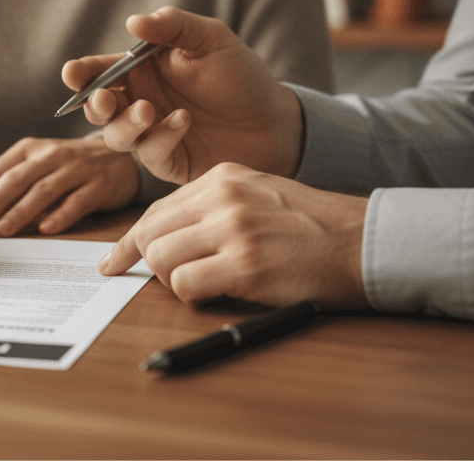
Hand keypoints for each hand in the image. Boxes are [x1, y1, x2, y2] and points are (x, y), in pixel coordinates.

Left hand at [0, 137, 139, 237]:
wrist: (120, 156)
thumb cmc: (68, 166)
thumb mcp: (33, 167)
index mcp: (28, 149)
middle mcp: (49, 155)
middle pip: (14, 181)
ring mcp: (75, 168)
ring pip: (42, 190)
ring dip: (19, 212)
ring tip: (0, 231)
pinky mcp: (98, 184)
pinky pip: (76, 201)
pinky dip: (60, 215)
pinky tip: (45, 230)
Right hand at [61, 6, 303, 184]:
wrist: (277, 121)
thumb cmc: (242, 76)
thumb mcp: (211, 39)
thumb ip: (173, 25)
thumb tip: (132, 21)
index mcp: (143, 71)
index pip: (101, 71)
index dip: (81, 73)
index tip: (73, 74)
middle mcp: (140, 102)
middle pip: (98, 108)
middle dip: (94, 104)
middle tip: (107, 100)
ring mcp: (152, 134)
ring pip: (115, 136)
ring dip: (125, 123)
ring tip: (149, 110)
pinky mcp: (169, 161)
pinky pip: (150, 154)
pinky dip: (161, 137)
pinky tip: (184, 121)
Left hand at [99, 162, 368, 309]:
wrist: (360, 240)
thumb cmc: (310, 224)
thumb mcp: (256, 193)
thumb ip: (212, 206)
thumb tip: (167, 236)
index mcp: (221, 177)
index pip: (157, 209)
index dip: (131, 239)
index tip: (113, 261)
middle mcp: (221, 197)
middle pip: (150, 232)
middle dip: (148, 261)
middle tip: (164, 280)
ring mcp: (232, 229)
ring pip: (160, 258)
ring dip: (172, 280)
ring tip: (202, 283)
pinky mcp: (244, 265)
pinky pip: (185, 284)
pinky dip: (191, 295)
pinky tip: (216, 293)